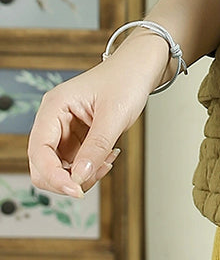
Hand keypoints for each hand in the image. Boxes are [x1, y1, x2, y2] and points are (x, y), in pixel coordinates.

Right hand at [27, 31, 170, 198]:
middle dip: (68, 178)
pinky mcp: (76, 138)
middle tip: (98, 174)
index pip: (39, 151)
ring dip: (83, 174)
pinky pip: (75, 163)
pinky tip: (108, 156)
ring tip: (108, 159)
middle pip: (43, 165)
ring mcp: (64, 130)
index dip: (53, 176)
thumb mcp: (114, 116)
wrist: (140, 69)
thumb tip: (79, 178)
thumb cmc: (127, 79)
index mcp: (54, 107)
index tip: (76, 190)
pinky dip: (90, 167)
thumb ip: (95, 148)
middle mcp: (53, 119)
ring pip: (60, 168)